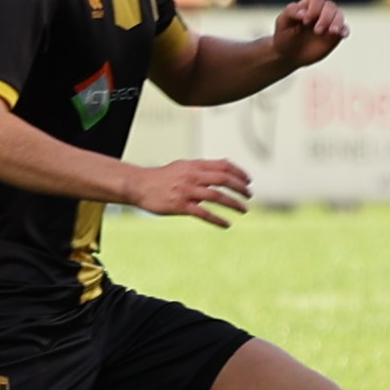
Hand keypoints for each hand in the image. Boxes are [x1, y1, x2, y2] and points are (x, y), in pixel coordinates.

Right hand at [126, 157, 254, 224]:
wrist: (139, 185)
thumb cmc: (162, 177)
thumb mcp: (183, 166)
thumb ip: (202, 169)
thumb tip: (223, 169)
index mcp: (195, 165)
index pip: (223, 165)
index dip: (239, 172)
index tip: (248, 181)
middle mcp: (192, 176)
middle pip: (223, 179)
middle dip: (240, 188)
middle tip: (249, 196)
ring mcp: (186, 191)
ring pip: (217, 196)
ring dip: (234, 204)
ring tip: (244, 210)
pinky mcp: (180, 206)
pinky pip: (203, 213)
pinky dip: (217, 219)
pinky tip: (226, 224)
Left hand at [269, 0, 348, 68]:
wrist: (289, 55)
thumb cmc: (284, 36)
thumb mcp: (282, 22)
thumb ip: (291, 12)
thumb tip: (304, 12)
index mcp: (307, 6)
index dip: (314, 8)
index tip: (306, 21)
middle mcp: (320, 12)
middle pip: (330, 6)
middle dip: (325, 17)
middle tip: (317, 31)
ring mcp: (329, 23)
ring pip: (339, 15)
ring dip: (337, 22)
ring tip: (332, 32)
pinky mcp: (335, 36)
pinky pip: (344, 29)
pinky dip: (344, 30)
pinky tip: (342, 35)